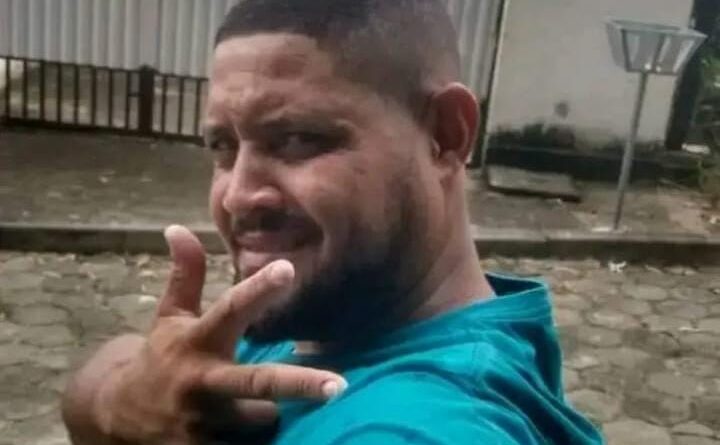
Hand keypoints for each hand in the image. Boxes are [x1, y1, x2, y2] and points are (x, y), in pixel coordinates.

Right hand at [91, 225, 345, 443]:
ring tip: (240, 408)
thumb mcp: (169, 317)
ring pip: (263, 420)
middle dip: (299, 385)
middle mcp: (201, 382)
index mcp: (197, 341)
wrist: (117, 416)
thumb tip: (177, 227)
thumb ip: (185, 276)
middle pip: (257, 383)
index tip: (288, 268)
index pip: (230, 310)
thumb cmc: (160, 358)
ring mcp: (201, 424)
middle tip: (340, 385)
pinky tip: (236, 433)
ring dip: (264, 415)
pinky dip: (251, 441)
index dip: (259, 290)